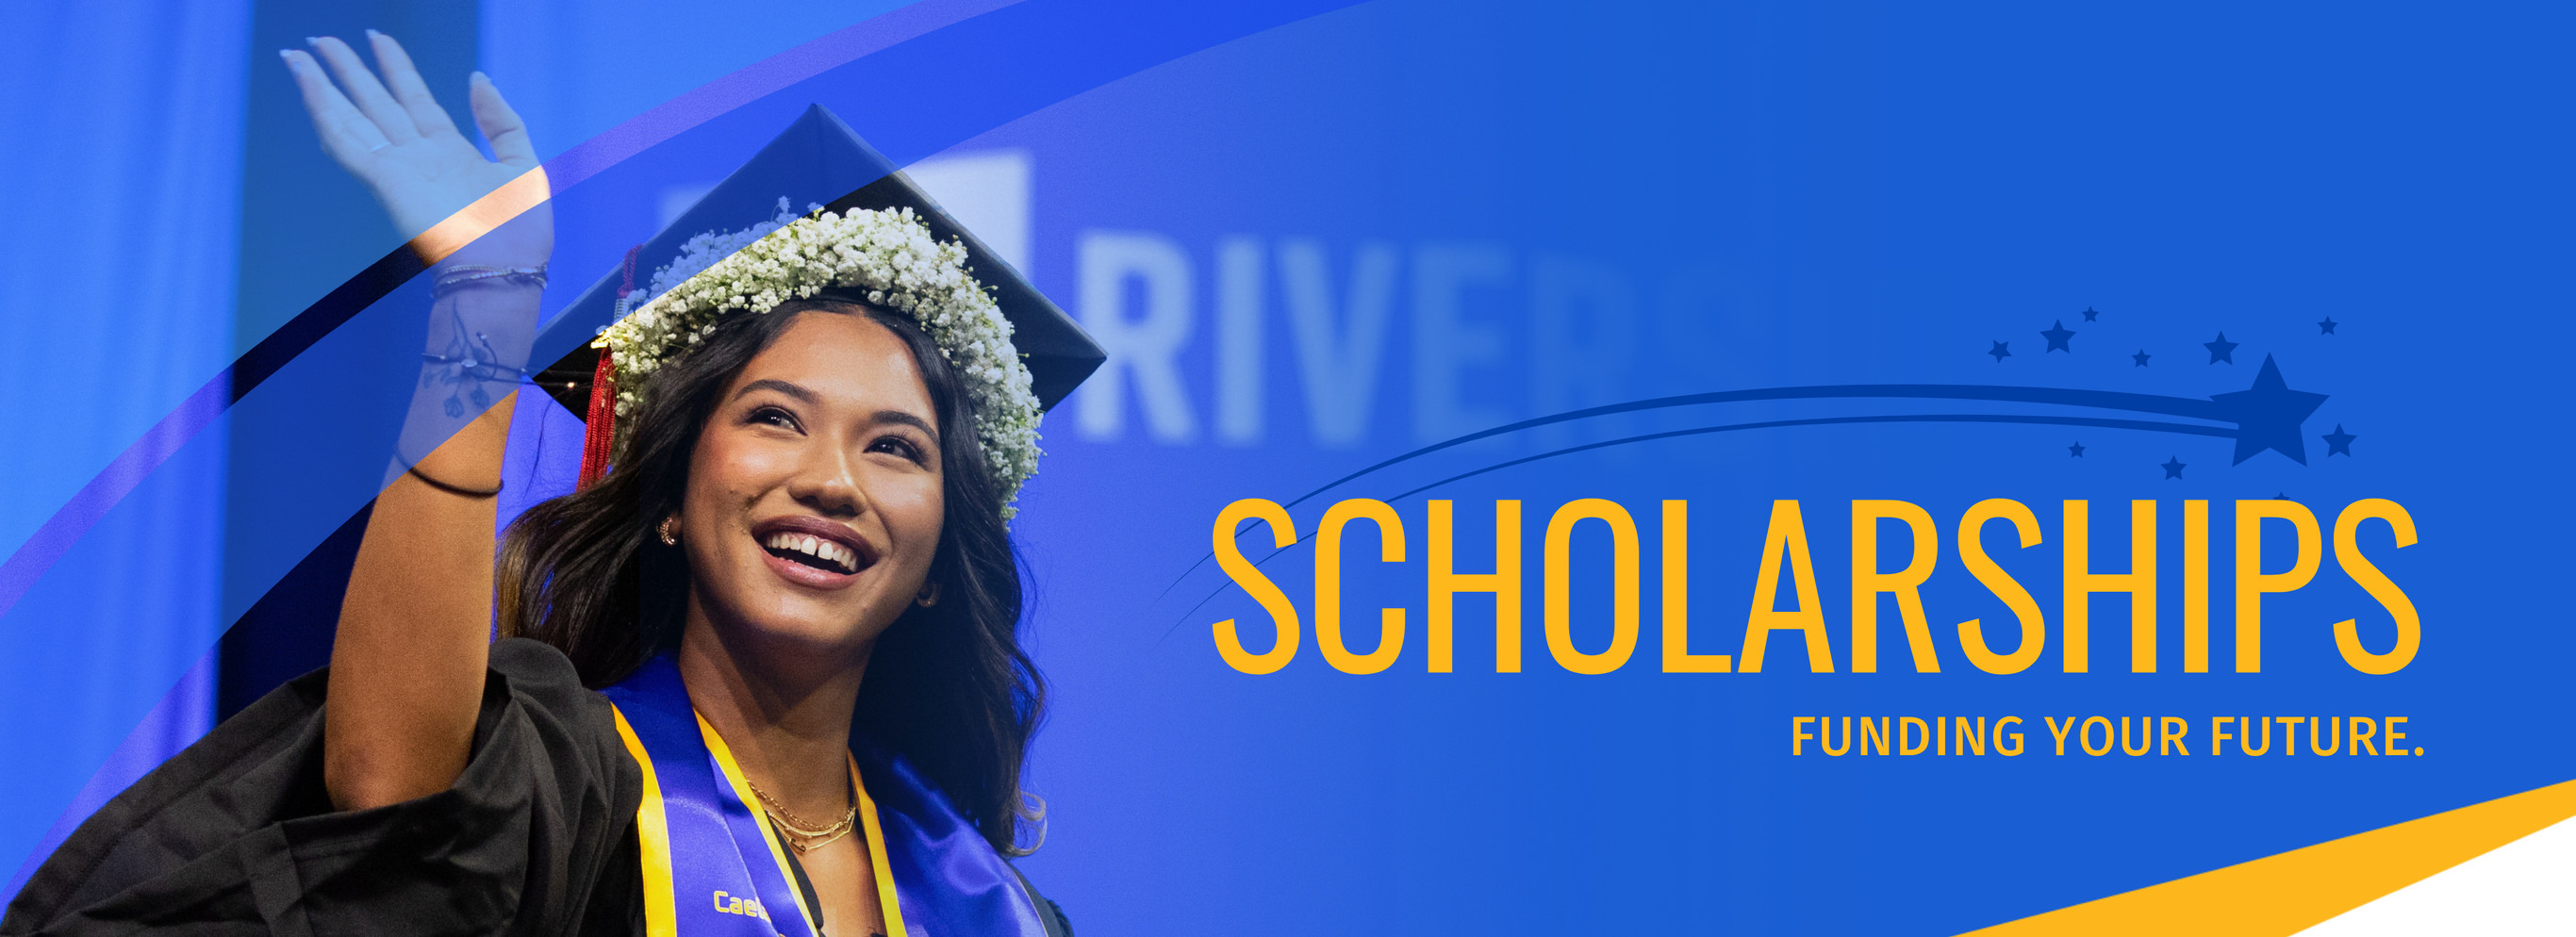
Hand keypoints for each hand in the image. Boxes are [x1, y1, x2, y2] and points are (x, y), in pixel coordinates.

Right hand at [281, 32, 550, 266]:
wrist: (504, 269)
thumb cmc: (520, 233)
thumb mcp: (523, 164)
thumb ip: (501, 120)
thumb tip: (477, 77)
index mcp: (450, 153)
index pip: (414, 99)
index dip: (396, 67)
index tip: (377, 38)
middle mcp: (417, 158)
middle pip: (375, 103)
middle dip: (348, 70)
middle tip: (321, 39)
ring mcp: (397, 168)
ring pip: (351, 118)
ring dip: (322, 86)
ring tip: (299, 54)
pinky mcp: (383, 180)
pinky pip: (345, 140)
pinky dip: (323, 111)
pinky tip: (308, 85)